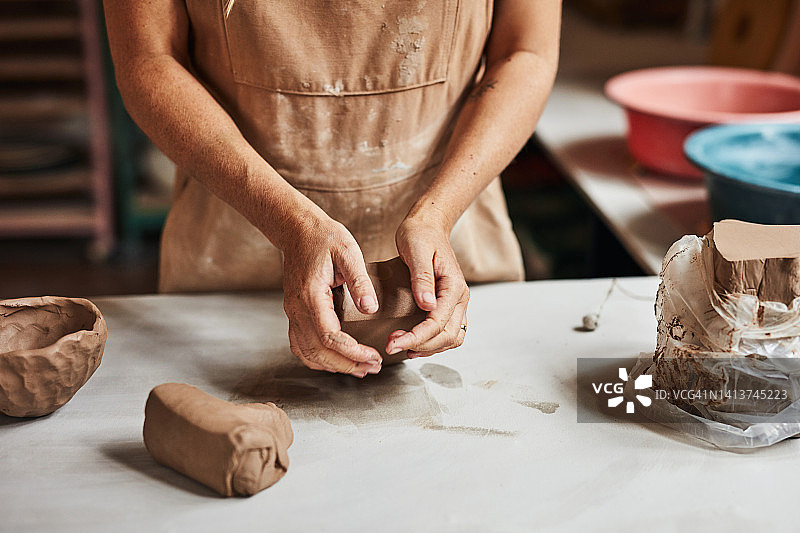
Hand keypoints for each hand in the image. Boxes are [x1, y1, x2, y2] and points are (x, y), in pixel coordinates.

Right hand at [282, 214, 382, 376]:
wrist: (298, 230)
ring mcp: (293, 313)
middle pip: (319, 351)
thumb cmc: (324, 238)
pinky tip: (336, 361)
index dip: (352, 352)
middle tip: (373, 368)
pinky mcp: (294, 313)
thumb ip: (360, 281)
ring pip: (308, 353)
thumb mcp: (348, 251)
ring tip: (360, 369)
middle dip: (347, 365)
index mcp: (311, 295)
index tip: (373, 357)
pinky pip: (300, 345)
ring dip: (333, 366)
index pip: (330, 336)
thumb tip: (370, 308)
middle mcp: (297, 308)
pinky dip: (317, 359)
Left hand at [388, 213, 469, 357]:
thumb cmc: (420, 234)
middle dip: (420, 345)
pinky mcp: (449, 304)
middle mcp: (461, 297)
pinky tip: (414, 343)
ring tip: (403, 348)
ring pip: (451, 337)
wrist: (428, 224)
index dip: (415, 337)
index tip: (393, 343)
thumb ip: (422, 278)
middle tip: (391, 346)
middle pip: (447, 335)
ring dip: (429, 347)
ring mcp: (457, 302)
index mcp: (454, 286)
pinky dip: (433, 341)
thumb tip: (427, 305)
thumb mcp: (416, 250)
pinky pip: (448, 330)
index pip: (437, 322)